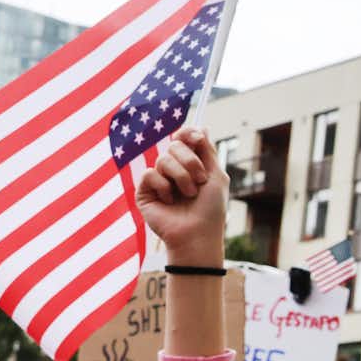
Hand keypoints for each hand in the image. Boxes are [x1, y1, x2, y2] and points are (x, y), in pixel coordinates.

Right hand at [134, 126, 227, 265]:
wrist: (198, 234)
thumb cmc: (210, 209)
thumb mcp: (216, 176)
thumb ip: (208, 151)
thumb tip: (202, 126)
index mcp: (190, 164)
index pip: (183, 138)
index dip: (188, 133)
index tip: (196, 138)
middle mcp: (173, 169)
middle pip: (174, 144)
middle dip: (190, 161)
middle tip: (199, 181)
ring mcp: (158, 179)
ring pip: (163, 159)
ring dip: (181, 177)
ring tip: (188, 195)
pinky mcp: (144, 191)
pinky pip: (149, 174)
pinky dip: (164, 186)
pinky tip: (169, 201)